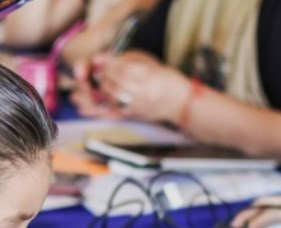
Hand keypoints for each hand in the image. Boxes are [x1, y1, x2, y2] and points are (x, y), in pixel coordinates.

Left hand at [71, 51, 187, 122]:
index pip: (122, 68)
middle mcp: (143, 92)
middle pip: (115, 82)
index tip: (99, 58)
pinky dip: (103, 104)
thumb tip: (109, 60)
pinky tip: (98, 100)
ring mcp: (138, 105)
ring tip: (102, 82)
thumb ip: (131, 62)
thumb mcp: (153, 65)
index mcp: (149, 77)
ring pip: (112, 96)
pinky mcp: (135, 115)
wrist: (182, 103)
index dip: (108, 63)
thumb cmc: (169, 81)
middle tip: (99, 70)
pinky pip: (114, 110)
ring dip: (104, 87)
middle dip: (104, 75)